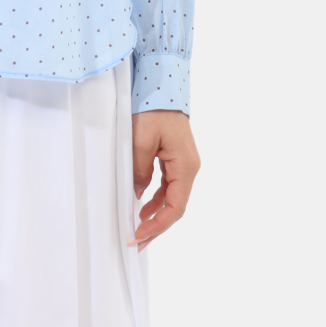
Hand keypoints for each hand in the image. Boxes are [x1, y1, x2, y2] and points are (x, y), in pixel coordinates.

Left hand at [128, 110, 200, 251]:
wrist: (162, 84)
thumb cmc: (153, 109)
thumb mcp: (140, 140)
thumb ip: (140, 170)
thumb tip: (139, 195)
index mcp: (185, 166)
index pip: (176, 207)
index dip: (158, 225)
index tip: (138, 235)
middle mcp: (189, 167)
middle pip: (176, 206)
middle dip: (157, 226)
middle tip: (136, 242)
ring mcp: (184, 162)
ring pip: (172, 197)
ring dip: (156, 213)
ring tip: (137, 228)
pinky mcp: (176, 157)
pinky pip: (168, 184)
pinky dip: (157, 197)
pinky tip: (143, 204)